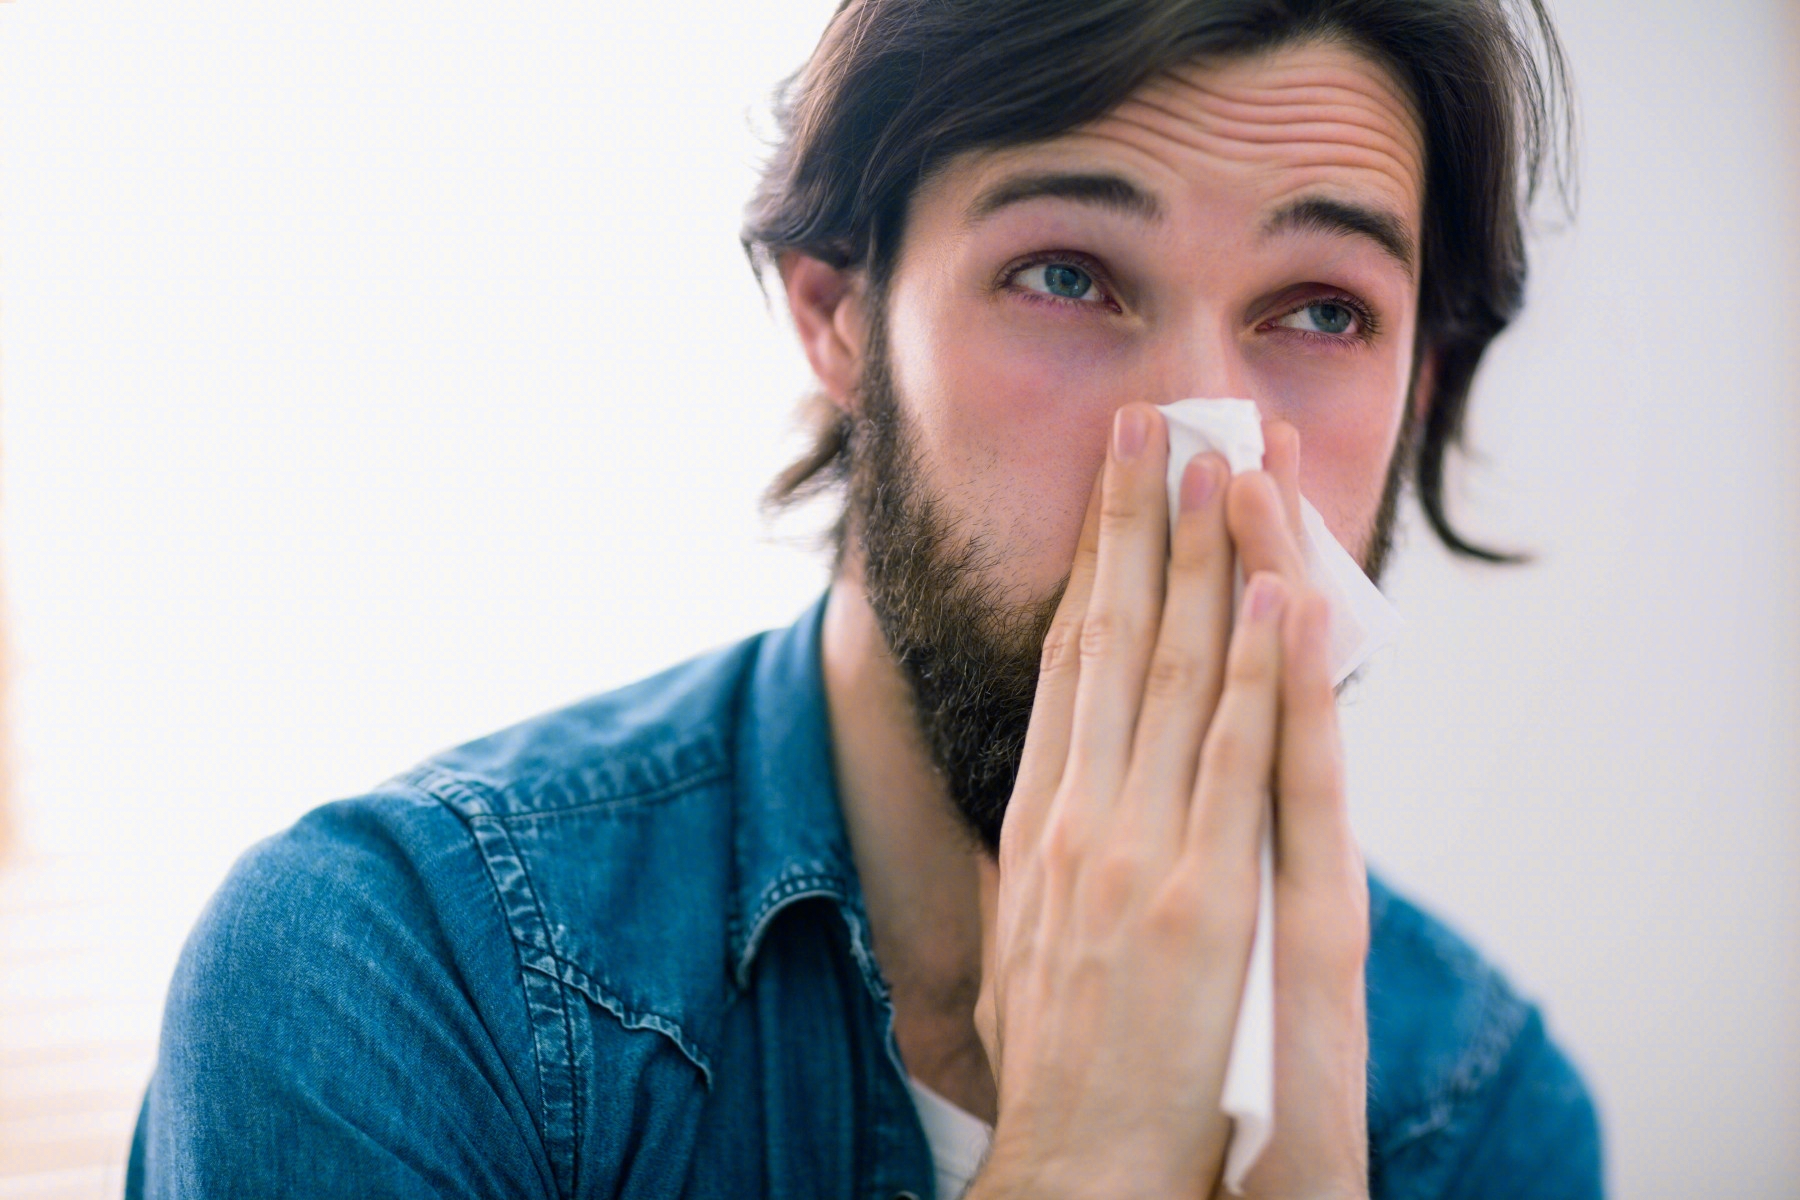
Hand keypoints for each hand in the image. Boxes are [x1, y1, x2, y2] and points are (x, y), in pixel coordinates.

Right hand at [967, 402, 1368, 1199]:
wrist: (1077, 1165)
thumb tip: (1040, 812)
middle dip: (1136, 521)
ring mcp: (1142, 850)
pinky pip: (1240, 757)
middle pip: (1112, 639)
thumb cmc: (1055, 1067)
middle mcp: (1080, 816)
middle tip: (1156, 423)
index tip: (1108, 492)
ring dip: (1203, 558)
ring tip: (1221, 460)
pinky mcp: (1209, 895)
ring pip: (1180, 672)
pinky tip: (1274, 589)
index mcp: (1036, 823)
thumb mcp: (1015, 947)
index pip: (1065, 665)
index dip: (1089, 566)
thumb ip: (1031, 867)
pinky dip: (1261, 668)